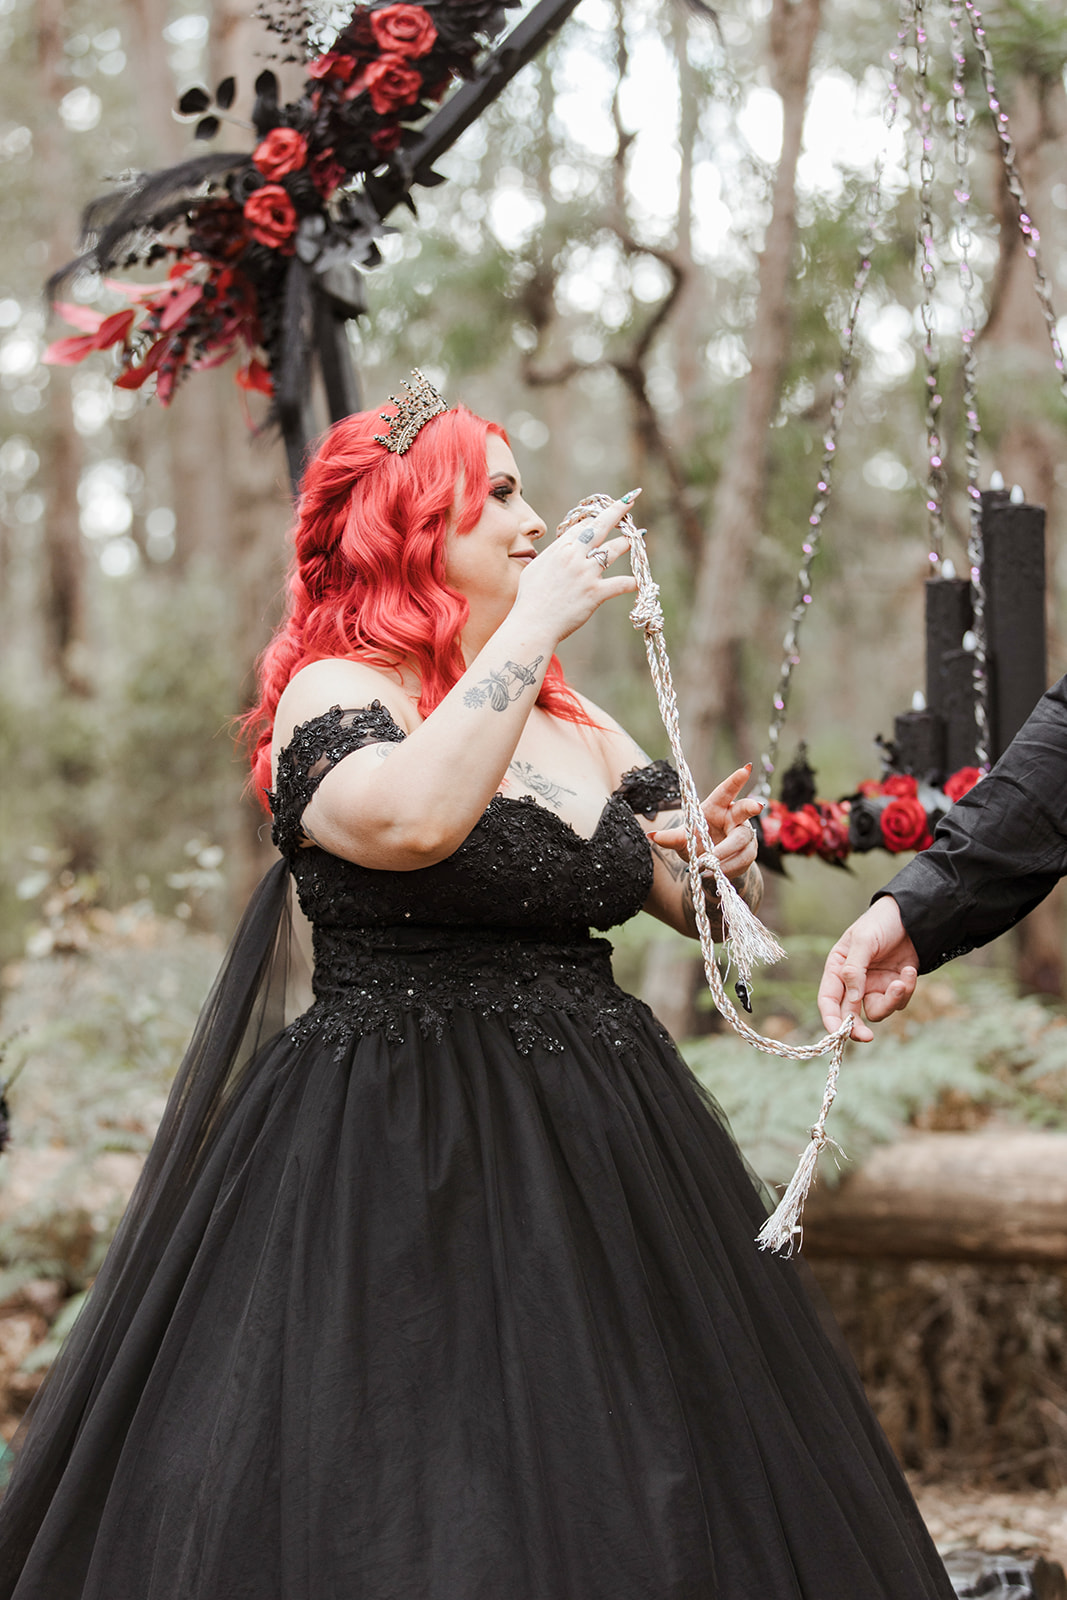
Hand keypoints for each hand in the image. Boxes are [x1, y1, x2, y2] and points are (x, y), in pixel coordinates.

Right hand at [514, 492, 638, 643]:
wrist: (531, 624)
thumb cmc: (529, 599)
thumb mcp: (536, 568)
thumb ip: (553, 556)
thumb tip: (561, 550)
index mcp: (560, 548)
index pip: (584, 524)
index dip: (597, 517)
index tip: (606, 513)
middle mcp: (574, 556)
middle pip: (601, 526)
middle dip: (618, 510)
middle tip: (631, 500)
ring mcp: (586, 573)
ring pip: (615, 550)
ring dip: (630, 542)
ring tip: (640, 537)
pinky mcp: (595, 593)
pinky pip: (621, 584)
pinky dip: (632, 582)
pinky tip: (640, 581)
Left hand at [650, 764, 761, 882]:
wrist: (710, 865)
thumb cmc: (697, 843)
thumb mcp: (682, 839)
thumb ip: (670, 838)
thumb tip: (651, 835)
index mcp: (718, 807)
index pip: (726, 792)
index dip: (736, 780)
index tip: (746, 769)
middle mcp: (734, 818)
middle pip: (745, 811)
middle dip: (751, 807)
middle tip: (757, 805)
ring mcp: (745, 835)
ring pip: (741, 840)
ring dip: (725, 852)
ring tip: (707, 863)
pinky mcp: (749, 852)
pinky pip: (742, 859)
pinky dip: (727, 867)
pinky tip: (715, 872)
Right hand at [817, 896, 919, 1041]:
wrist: (913, 916)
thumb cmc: (881, 922)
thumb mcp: (863, 941)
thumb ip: (854, 970)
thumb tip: (850, 1000)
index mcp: (837, 968)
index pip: (828, 999)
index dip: (830, 1018)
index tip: (838, 1033)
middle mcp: (853, 981)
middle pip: (849, 1014)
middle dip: (857, 1027)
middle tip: (867, 1036)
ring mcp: (874, 986)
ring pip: (876, 1011)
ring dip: (891, 1000)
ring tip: (901, 981)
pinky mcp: (894, 987)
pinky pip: (898, 1001)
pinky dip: (906, 989)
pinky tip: (909, 970)